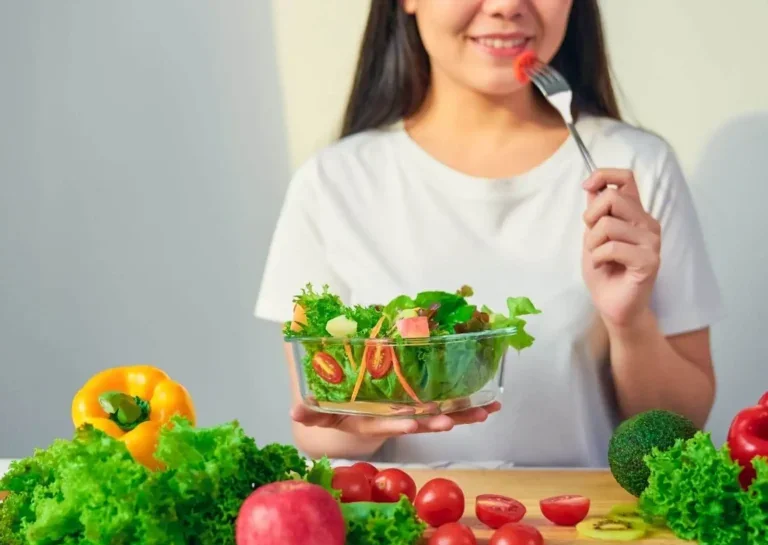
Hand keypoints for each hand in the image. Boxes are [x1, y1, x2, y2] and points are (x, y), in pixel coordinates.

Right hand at [290, 401, 500, 437]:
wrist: (350, 427)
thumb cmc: (335, 416)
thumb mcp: (320, 414)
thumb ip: (310, 413)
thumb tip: (293, 411)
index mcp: (371, 420)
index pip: (385, 422)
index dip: (399, 422)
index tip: (414, 421)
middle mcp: (395, 420)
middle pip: (419, 422)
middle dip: (438, 421)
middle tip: (455, 420)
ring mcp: (411, 415)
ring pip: (440, 417)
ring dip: (464, 415)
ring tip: (487, 411)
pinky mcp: (421, 409)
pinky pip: (447, 409)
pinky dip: (468, 408)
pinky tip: (490, 404)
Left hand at [581, 169, 660, 328]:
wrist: (613, 305)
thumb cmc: (605, 271)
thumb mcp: (593, 236)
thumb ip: (596, 213)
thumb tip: (592, 186)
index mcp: (635, 214)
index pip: (626, 178)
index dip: (603, 175)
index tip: (587, 187)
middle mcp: (647, 223)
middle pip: (612, 198)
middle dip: (590, 218)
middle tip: (592, 240)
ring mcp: (651, 241)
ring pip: (608, 225)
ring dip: (592, 244)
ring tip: (598, 257)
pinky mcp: (649, 260)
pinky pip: (612, 247)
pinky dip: (598, 257)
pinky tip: (603, 266)